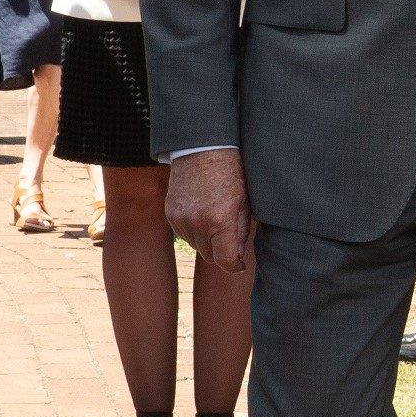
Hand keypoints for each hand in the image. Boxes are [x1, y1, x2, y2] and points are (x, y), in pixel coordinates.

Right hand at [167, 148, 251, 271]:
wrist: (202, 150)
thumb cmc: (230, 173)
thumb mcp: (245, 202)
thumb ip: (241, 233)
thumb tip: (237, 257)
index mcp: (220, 221)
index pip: (224, 261)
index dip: (234, 266)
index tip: (239, 265)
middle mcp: (198, 223)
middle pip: (209, 256)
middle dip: (220, 252)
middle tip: (229, 238)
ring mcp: (181, 219)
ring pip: (195, 246)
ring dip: (206, 241)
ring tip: (215, 220)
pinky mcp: (170, 214)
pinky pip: (183, 234)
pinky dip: (193, 231)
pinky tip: (202, 213)